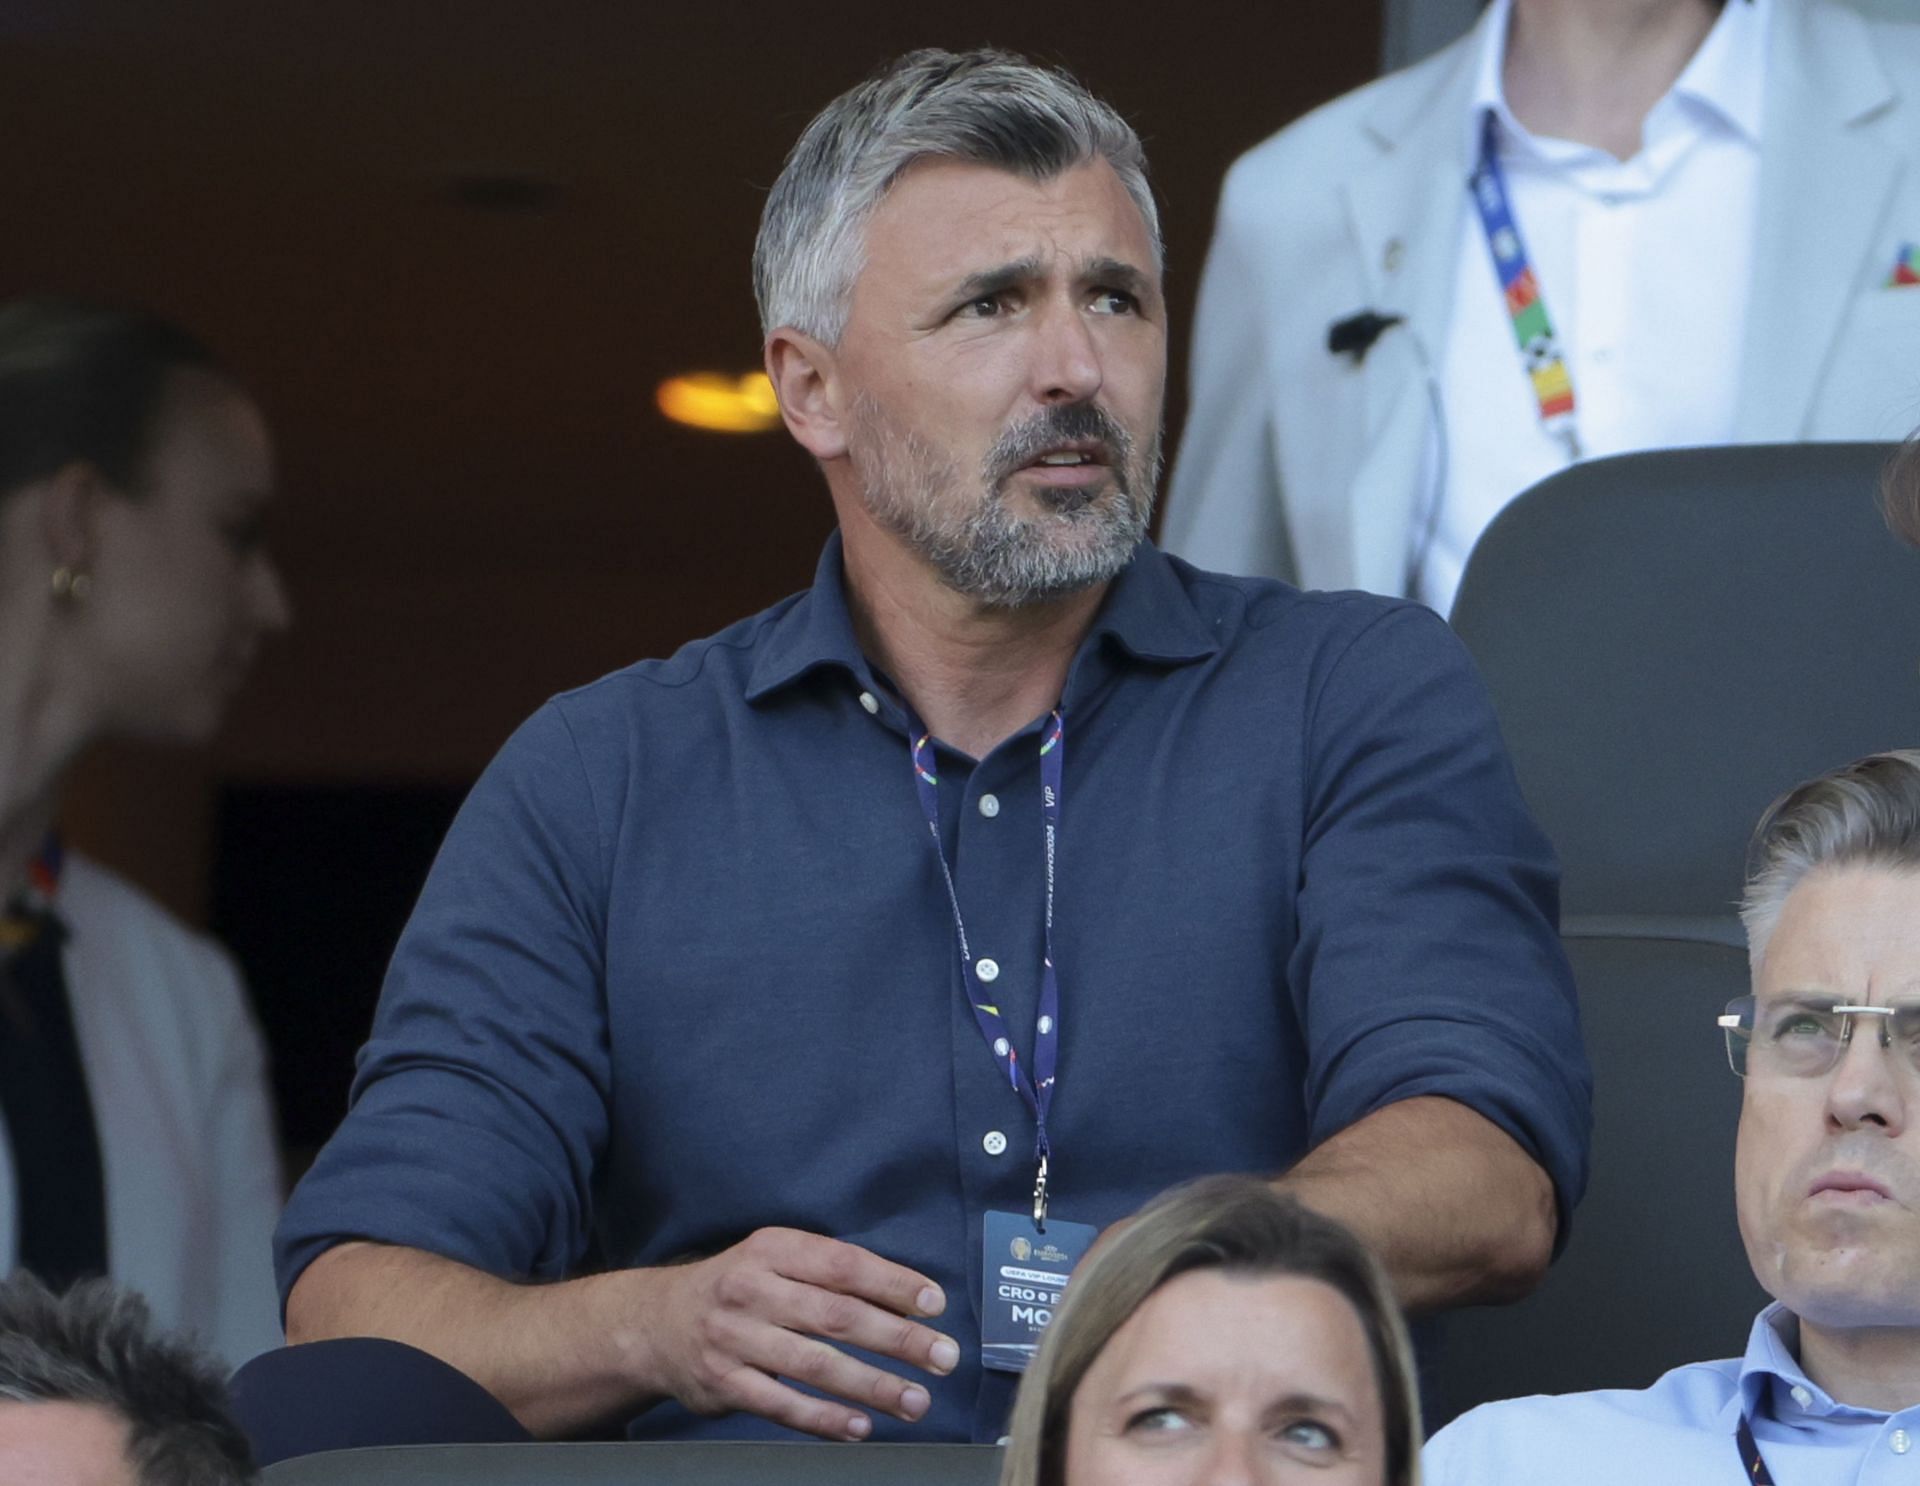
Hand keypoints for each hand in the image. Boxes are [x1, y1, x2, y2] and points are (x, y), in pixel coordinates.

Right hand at [646, 1227, 959, 1440]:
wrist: (656, 1323)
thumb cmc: (738, 1287)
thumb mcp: (773, 1259)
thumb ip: (828, 1273)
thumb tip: (907, 1299)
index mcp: (772, 1248)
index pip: (844, 1264)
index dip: (893, 1283)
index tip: (935, 1304)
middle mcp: (751, 1289)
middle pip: (837, 1315)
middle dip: (898, 1338)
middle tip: (943, 1356)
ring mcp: (735, 1338)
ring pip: (815, 1364)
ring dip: (873, 1385)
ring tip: (916, 1400)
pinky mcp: (724, 1383)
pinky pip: (782, 1404)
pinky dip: (825, 1418)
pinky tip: (861, 1427)